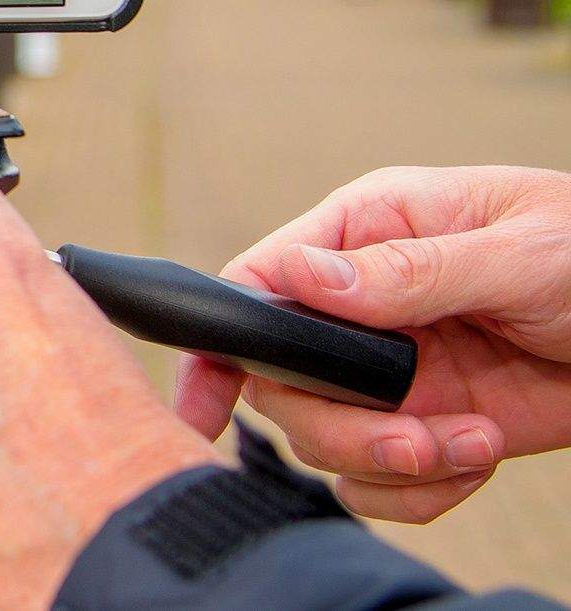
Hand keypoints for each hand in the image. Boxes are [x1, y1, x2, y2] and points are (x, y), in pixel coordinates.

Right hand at [176, 165, 570, 522]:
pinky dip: (421, 491)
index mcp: (368, 230)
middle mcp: (364, 302)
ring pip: (325, 438)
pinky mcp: (426, 421)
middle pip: (284, 381)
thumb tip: (306, 278)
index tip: (202, 401)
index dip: (219, 338)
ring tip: (471, 444)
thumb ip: (410, 267)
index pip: (262, 280)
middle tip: (414, 442)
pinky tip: (477, 457)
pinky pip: (379, 479)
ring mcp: (391, 368)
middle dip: (341, 426)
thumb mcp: (519, 249)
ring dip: (394, 462)